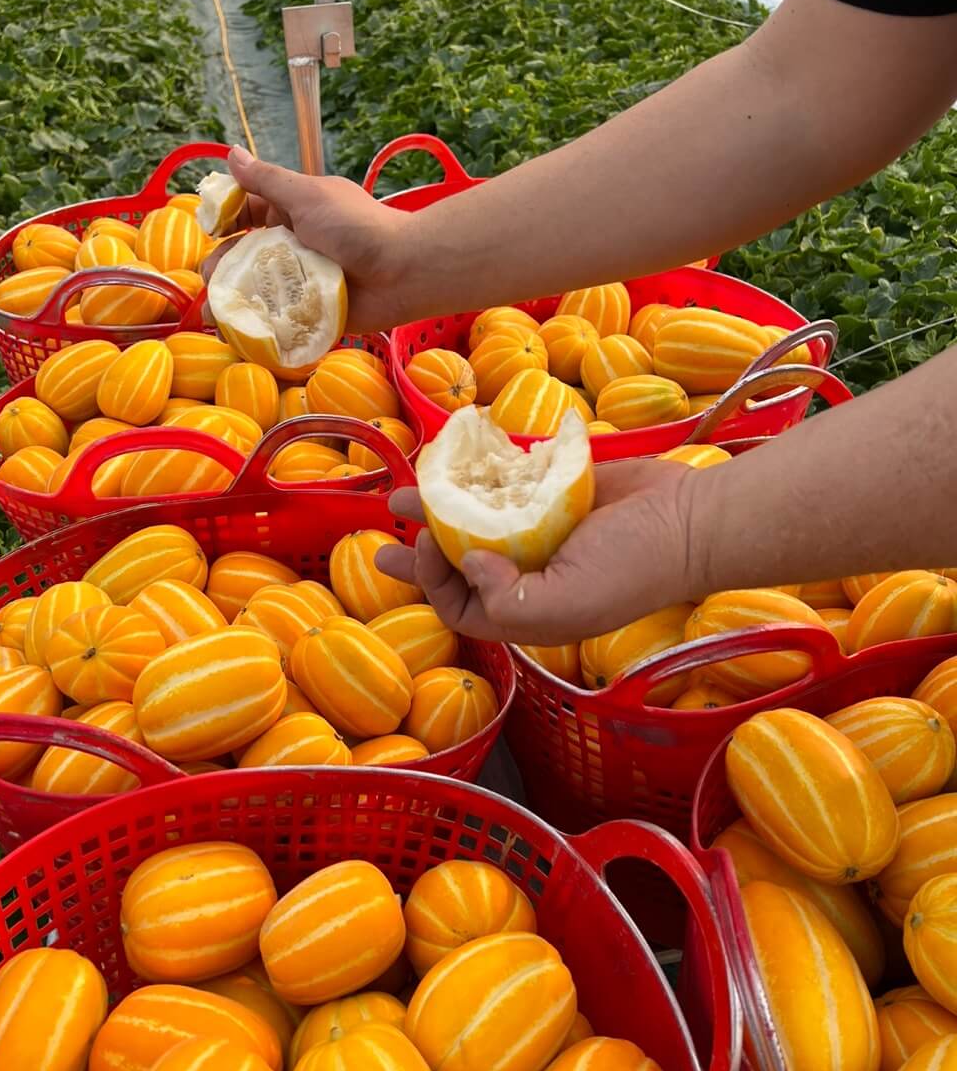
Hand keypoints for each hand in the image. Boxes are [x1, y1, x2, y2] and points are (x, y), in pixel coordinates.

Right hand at [210, 146, 421, 333]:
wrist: (402, 272)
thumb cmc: (357, 227)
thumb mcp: (307, 196)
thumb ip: (266, 181)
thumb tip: (231, 154)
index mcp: (292, 213)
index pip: (247, 212)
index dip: (224, 220)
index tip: (208, 229)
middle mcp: (293, 246)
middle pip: (244, 255)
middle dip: (223, 266)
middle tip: (213, 278)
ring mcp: (300, 281)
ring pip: (256, 290)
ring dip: (233, 299)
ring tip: (217, 312)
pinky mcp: (309, 313)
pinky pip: (276, 319)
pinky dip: (256, 325)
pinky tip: (237, 331)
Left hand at [375, 459, 701, 644]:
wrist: (687, 519)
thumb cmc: (632, 571)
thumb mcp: (566, 606)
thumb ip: (507, 602)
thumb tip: (467, 565)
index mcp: (528, 610)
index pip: (462, 607)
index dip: (435, 581)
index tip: (430, 544)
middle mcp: (529, 573)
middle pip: (459, 568)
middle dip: (420, 555)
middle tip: (382, 541)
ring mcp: (540, 529)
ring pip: (475, 519)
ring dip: (439, 505)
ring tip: (404, 491)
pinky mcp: (554, 489)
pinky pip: (507, 482)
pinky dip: (481, 472)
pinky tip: (457, 459)